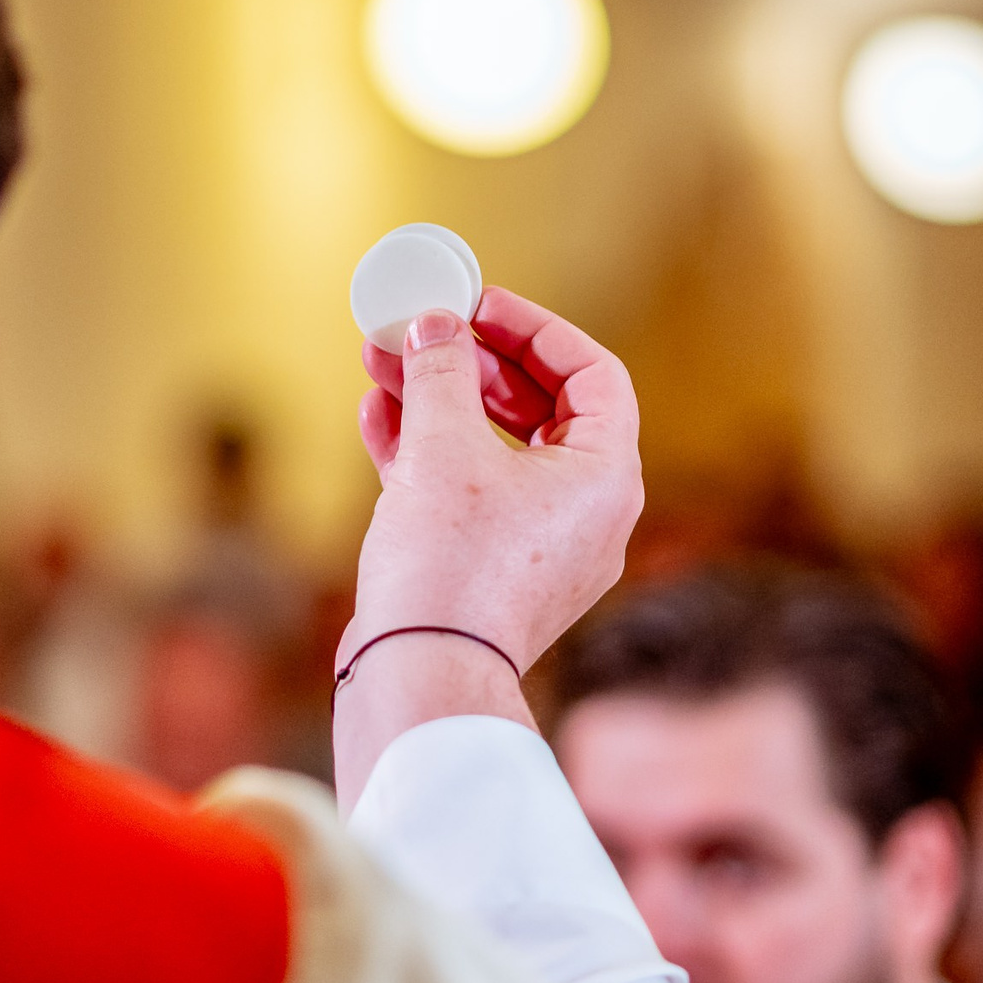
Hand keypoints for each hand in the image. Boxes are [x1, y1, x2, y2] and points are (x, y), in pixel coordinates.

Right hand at [332, 287, 643, 809]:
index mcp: (604, 477)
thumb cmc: (449, 566)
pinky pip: (471, 495)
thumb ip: (441, 371)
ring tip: (381, 365)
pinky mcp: (494, 573)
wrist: (421, 678)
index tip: (479, 305)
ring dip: (439, 403)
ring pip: (495, 451)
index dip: (535, 329)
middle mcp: (587, 514)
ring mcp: (541, 548)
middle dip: (470, 364)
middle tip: (419, 330)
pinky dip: (429, 455)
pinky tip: (378, 418)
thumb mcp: (443, 447)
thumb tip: (436, 324)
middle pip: (539, 409)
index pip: (592, 374)